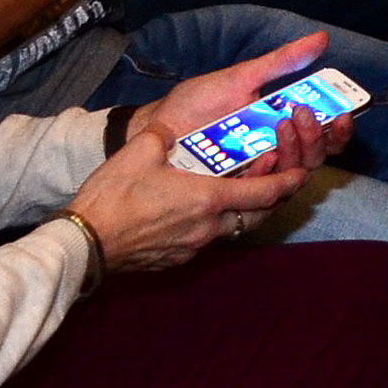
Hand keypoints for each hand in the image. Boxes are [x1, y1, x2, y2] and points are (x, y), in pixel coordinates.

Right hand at [63, 34, 343, 269]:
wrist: (83, 244)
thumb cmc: (113, 197)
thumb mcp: (141, 152)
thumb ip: (162, 134)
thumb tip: (168, 128)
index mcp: (208, 199)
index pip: (265, 192)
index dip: (288, 181)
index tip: (303, 172)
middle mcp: (209, 227)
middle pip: (257, 215)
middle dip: (272, 197)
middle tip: (277, 178)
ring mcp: (193, 246)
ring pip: (233, 228)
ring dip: (243, 210)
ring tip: (240, 189)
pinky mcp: (176, 258)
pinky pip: (207, 239)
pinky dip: (215, 223)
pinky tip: (202, 208)